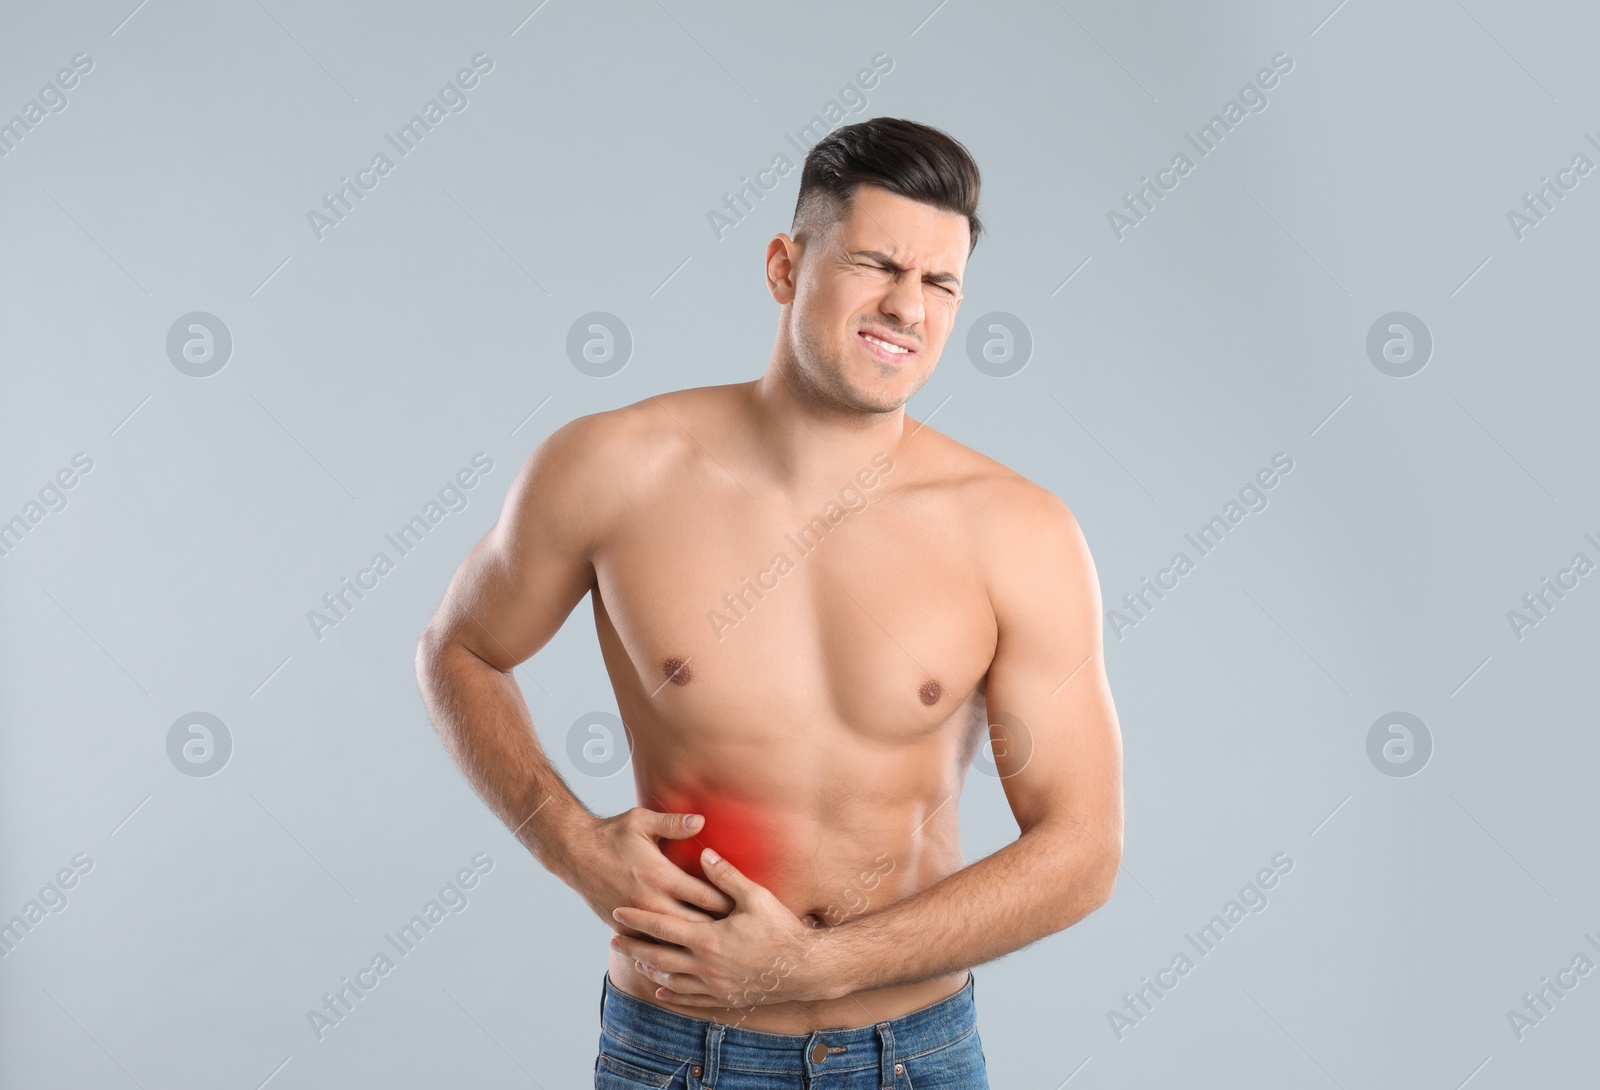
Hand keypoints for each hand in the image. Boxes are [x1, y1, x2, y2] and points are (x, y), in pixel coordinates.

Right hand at [563, 808, 735, 940]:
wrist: (574, 852)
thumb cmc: (612, 834)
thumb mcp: (642, 820)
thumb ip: (674, 824)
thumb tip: (701, 821)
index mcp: (660, 875)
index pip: (704, 895)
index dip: (728, 904)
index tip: (747, 911)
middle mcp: (650, 901)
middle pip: (694, 924)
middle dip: (718, 931)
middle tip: (743, 937)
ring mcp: (636, 917)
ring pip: (673, 941)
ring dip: (695, 946)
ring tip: (721, 953)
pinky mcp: (623, 927)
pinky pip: (651, 946)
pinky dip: (669, 952)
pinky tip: (686, 959)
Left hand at [611, 847, 843, 1008]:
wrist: (805, 969)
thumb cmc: (781, 929)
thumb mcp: (756, 896)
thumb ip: (726, 876)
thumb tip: (703, 853)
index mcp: (708, 938)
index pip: (663, 926)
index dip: (638, 919)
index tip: (617, 912)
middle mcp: (705, 965)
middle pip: (658, 956)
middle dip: (633, 946)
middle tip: (613, 940)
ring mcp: (713, 985)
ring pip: (671, 980)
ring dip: (650, 970)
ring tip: (635, 961)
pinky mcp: (725, 998)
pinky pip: (690, 999)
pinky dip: (671, 995)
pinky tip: (660, 991)